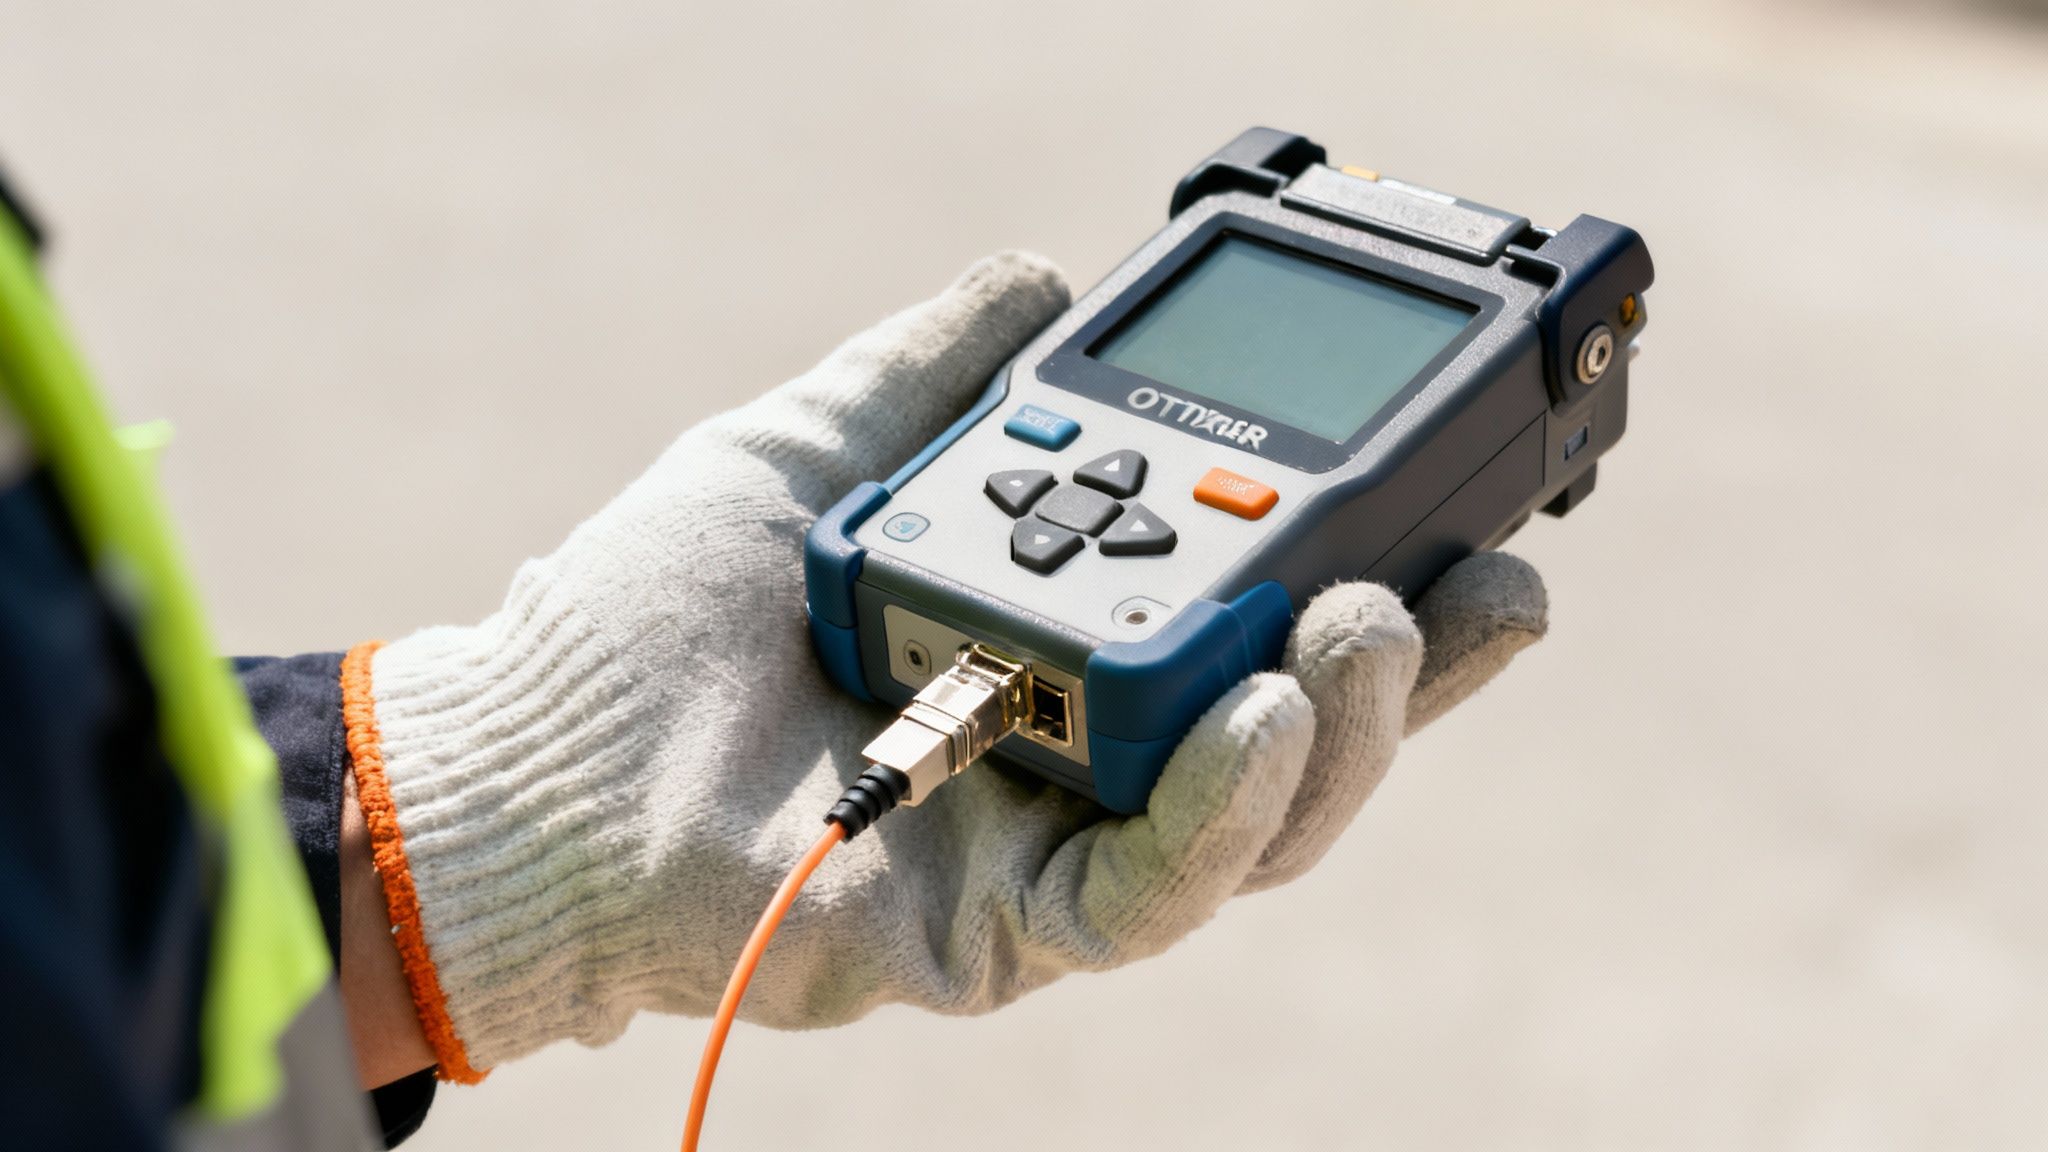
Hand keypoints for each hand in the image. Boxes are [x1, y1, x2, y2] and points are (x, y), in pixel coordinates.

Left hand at [345, 253, 1546, 1078]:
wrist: (538, 753)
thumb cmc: (657, 615)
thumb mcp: (818, 447)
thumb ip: (937, 367)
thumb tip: (1041, 275)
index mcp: (1057, 641)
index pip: (1245, 612)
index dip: (1365, 566)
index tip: (1454, 504)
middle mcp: (1082, 754)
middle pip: (1293, 729)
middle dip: (1402, 662)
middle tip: (1469, 576)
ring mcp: (1054, 848)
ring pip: (1257, 820)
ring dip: (1339, 727)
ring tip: (1362, 628)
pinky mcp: (1010, 935)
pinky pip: (1149, 891)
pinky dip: (1220, 808)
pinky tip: (1260, 717)